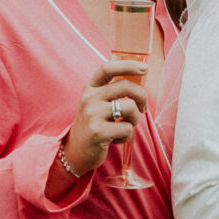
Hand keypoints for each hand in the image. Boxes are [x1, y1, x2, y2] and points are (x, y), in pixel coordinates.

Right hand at [59, 61, 147, 177]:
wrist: (75, 153)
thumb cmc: (93, 127)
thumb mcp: (97, 105)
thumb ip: (112, 93)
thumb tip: (140, 82)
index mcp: (90, 89)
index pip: (107, 68)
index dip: (127, 65)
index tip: (144, 68)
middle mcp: (89, 98)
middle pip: (125, 86)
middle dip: (142, 96)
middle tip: (143, 108)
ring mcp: (92, 115)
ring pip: (130, 107)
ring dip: (135, 119)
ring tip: (126, 126)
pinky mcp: (98, 132)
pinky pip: (127, 129)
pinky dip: (127, 136)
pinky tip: (116, 139)